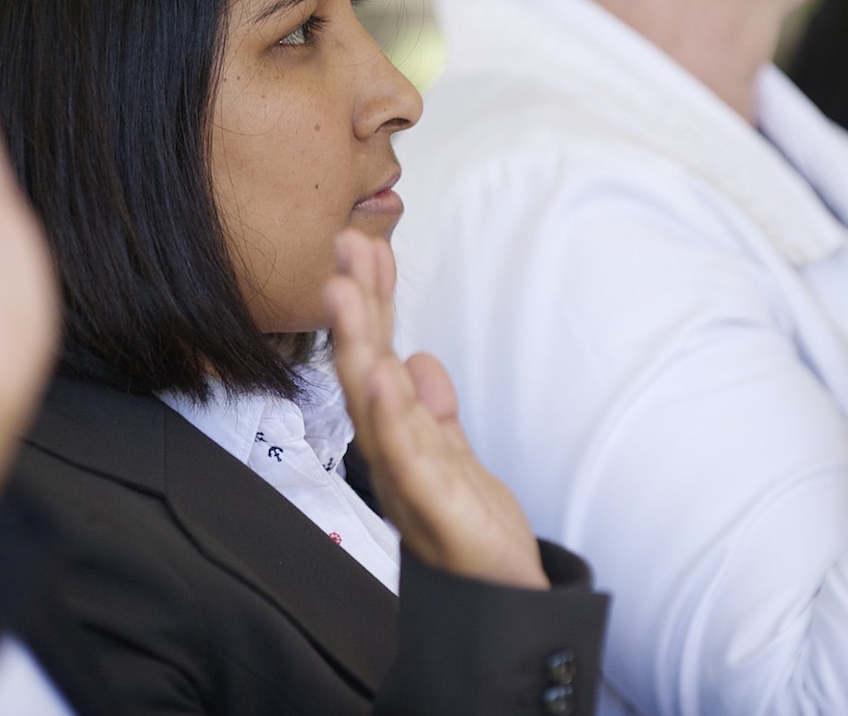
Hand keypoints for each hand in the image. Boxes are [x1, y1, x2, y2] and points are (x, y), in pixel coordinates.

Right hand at [324, 230, 548, 589]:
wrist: (502, 605)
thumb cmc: (473, 536)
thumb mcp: (456, 457)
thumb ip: (434, 410)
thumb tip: (416, 357)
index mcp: (400, 434)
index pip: (380, 355)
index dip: (372, 300)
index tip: (365, 244)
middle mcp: (392, 451)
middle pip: (365, 366)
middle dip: (355, 305)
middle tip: (345, 243)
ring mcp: (406, 477)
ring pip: (372, 401)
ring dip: (358, 342)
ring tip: (346, 290)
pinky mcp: (431, 506)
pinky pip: (405, 455)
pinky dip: (391, 414)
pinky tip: (384, 373)